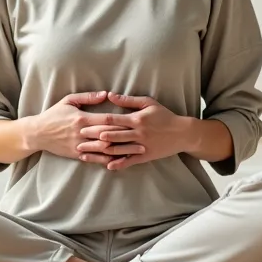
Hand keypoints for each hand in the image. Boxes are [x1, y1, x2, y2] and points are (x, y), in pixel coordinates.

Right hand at [26, 92, 144, 162]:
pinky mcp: (77, 155)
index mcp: (82, 119)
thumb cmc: (54, 114)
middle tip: (145, 139)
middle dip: (127, 138)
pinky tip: (122, 160)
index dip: (121, 122)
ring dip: (123, 150)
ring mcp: (80, 146)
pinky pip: (96, 159)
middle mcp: (82, 134)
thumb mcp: (69, 101)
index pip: (105, 120)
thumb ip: (88, 97)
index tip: (137, 122)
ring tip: (138, 151)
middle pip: (108, 136)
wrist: (38, 133)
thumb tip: (106, 94)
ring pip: (104, 149)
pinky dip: (109, 160)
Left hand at [77, 92, 191, 170]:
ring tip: (87, 153)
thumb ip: (128, 100)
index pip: (113, 120)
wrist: (182, 133)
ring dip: (101, 152)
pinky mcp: (146, 155)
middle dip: (94, 138)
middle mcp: (137, 133)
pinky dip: (119, 163)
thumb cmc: (164, 115)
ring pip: (118, 149)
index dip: (97, 123)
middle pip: (112, 136)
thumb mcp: (148, 103)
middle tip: (79, 140)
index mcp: (136, 119)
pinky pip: (130, 160)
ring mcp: (141, 145)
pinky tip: (108, 165)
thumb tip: (109, 95)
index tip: (83, 125)